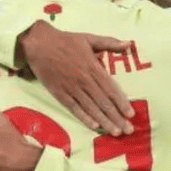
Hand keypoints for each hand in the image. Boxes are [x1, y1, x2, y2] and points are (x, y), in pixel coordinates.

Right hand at [17, 20, 133, 134]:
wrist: (39, 44)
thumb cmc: (65, 40)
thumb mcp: (89, 38)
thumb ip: (110, 42)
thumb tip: (129, 44)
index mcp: (92, 66)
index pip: (110, 88)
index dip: (121, 102)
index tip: (131, 114)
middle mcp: (83, 80)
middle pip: (103, 102)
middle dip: (117, 117)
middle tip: (128, 130)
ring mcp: (71, 88)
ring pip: (90, 108)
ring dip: (104, 121)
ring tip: (115, 132)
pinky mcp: (59, 93)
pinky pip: (74, 108)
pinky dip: (84, 117)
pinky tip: (94, 126)